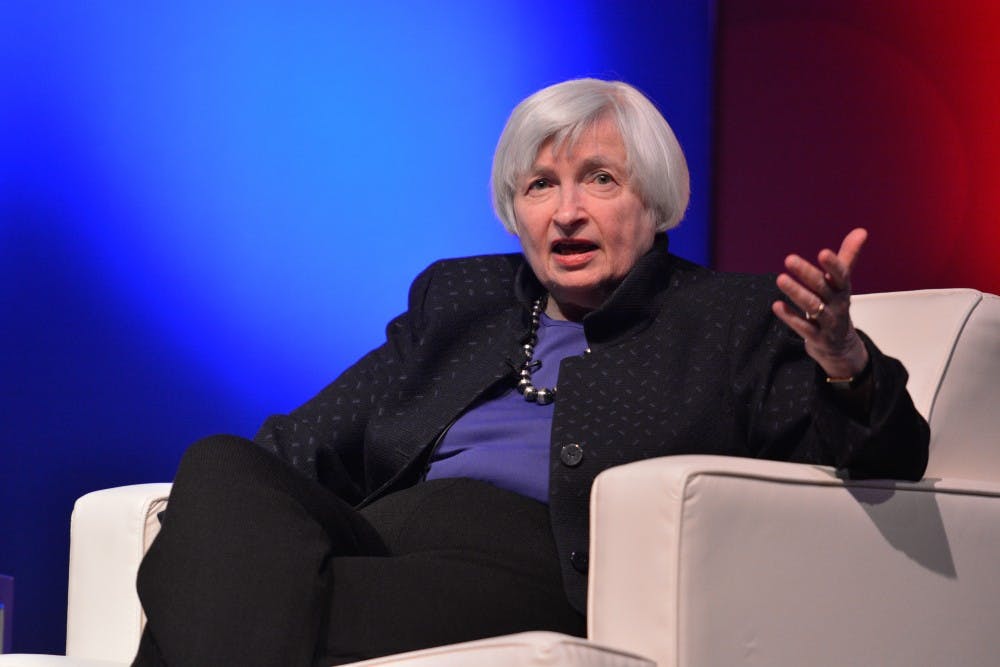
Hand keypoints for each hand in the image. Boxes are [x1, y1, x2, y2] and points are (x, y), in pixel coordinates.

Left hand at [772, 228, 869, 378]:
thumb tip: (861, 230)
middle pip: (822, 288)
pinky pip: (804, 327)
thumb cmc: (836, 306)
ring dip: (796, 292)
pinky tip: (776, 305)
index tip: (823, 252)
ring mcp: (828, 322)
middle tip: (789, 259)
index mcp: (842, 289)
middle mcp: (837, 304)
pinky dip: (790, 316)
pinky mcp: (817, 338)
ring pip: (813, 307)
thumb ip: (847, 257)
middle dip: (807, 273)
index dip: (833, 265)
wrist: (840, 346)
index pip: (841, 275)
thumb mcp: (842, 283)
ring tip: (780, 279)